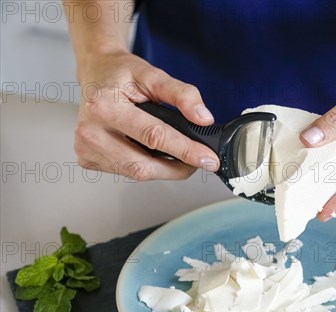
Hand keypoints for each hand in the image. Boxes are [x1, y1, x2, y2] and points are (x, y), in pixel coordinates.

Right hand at [74, 51, 218, 180]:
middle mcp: (90, 130)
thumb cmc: (121, 74)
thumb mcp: (153, 75)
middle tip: (198, 161)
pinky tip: (152, 154)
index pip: (154, 136)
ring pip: (136, 173)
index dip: (186, 150)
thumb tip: (203, 118)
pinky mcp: (87, 159)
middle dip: (178, 168)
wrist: (95, 72)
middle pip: (144, 165)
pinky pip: (126, 172)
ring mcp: (85, 148)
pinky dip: (146, 167)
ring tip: (178, 155)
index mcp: (104, 106)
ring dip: (163, 169)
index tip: (208, 159)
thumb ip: (182, 94)